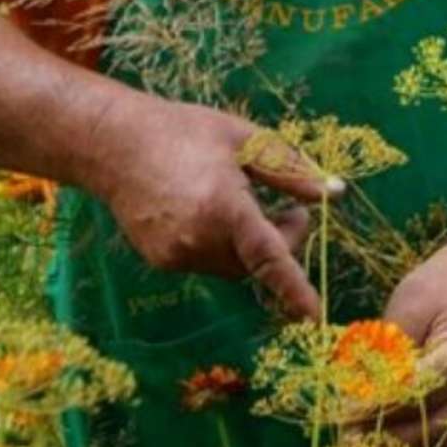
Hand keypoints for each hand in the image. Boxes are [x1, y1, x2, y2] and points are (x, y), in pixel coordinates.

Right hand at [92, 98, 337, 320]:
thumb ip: (291, 170)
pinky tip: (210, 211)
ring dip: (252, 246)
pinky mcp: (160, 260)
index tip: (314, 315)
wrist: (112, 143)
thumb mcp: (246, 140)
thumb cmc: (184, 131)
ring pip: (234, 266)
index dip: (294, 288)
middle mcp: (198, 239)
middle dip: (284, 241)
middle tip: (290, 208)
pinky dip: (222, 245)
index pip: (269, 257)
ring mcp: (175, 255)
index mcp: (224, 208)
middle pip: (258, 262)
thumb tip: (334, 192)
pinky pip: (207, 262)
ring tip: (248, 204)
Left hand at [362, 240, 446, 446]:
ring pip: (442, 438)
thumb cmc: (442, 285)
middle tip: (347, 435)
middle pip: (434, 424)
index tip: (345, 413)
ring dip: (402, 442)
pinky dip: (419, 438)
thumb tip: (358, 401)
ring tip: (362, 439)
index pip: (420, 390)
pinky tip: (388, 434)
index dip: (380, 406)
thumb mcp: (409, 307)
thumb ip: (389, 355)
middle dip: (388, 433)